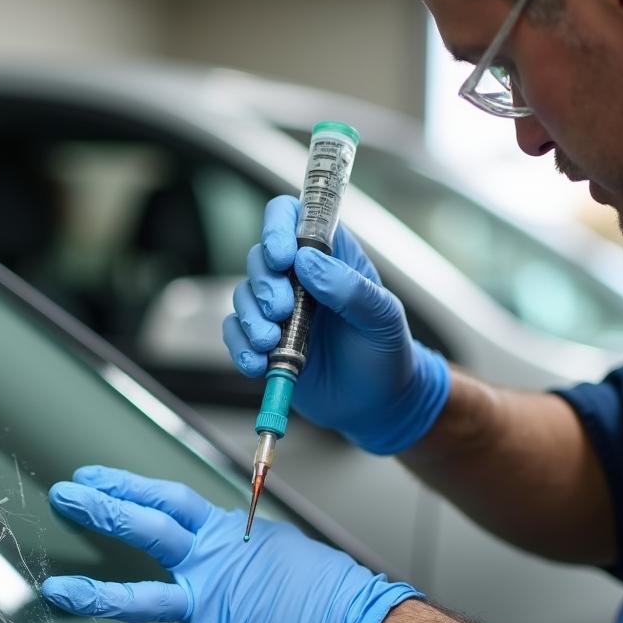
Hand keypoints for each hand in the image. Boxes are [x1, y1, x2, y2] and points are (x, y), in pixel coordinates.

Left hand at [40, 466, 418, 622]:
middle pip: (148, 529)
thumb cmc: (323, 583)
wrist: (355, 618)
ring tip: (57, 593)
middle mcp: (213, 563)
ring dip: (98, 595)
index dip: (126, 486)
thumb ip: (242, 544)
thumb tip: (227, 538)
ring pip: (146, 598)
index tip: (91, 476)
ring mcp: (213, 604)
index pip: (167, 500)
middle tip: (63, 497)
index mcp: (227, 534)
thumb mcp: (277, 545)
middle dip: (103, 512)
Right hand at [222, 195, 450, 454]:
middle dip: (265, 284)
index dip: (278, 227)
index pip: (291, 217)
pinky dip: (241, 348)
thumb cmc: (386, 353)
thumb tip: (308, 261)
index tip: (283, 256)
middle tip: (283, 310)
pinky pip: (236, 334)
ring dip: (251, 319)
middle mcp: (299, 278)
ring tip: (272, 343)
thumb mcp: (382, 317)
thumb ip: (350, 288)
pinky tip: (258, 364)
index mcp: (330, 256)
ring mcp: (279, 311)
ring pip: (243, 296)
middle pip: (260, 258)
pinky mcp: (265, 342)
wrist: (377, 405)